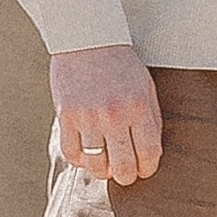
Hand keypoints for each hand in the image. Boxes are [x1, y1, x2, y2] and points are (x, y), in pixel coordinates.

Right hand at [51, 43, 163, 184]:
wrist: (88, 39)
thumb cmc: (121, 64)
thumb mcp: (146, 87)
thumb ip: (151, 119)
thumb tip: (150, 152)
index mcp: (138, 107)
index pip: (149, 153)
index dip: (148, 168)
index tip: (145, 169)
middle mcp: (114, 115)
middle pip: (123, 166)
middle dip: (127, 177)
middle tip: (125, 174)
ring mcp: (88, 117)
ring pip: (96, 165)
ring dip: (102, 171)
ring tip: (106, 166)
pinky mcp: (66, 116)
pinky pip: (71, 153)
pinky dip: (79, 160)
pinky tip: (86, 155)